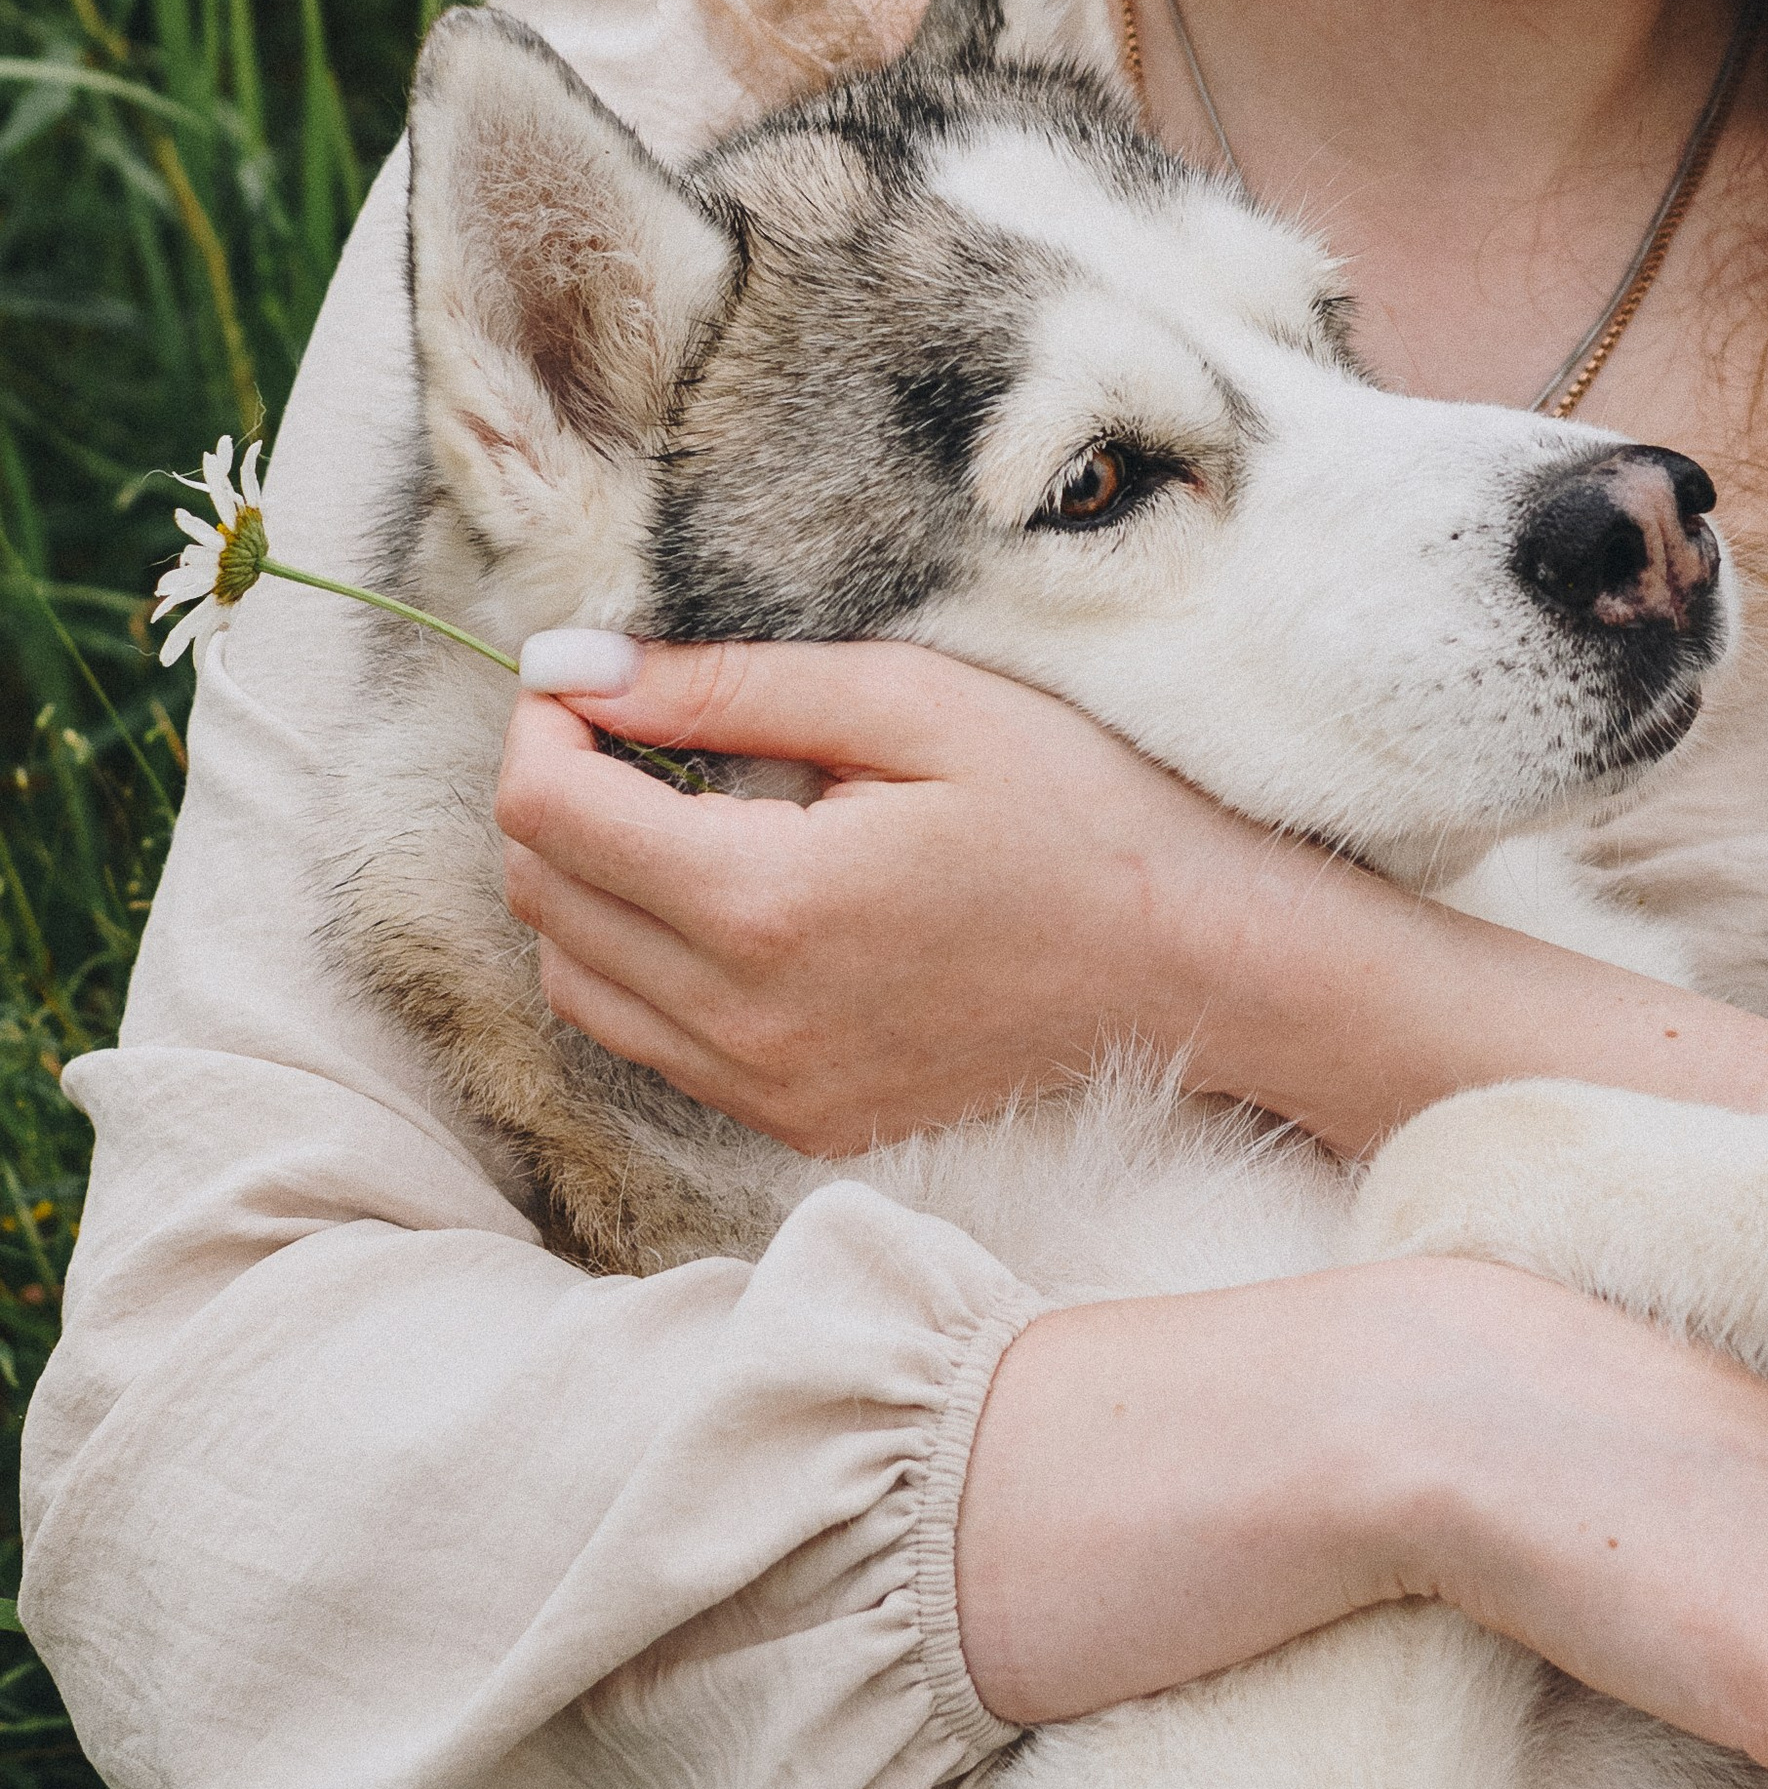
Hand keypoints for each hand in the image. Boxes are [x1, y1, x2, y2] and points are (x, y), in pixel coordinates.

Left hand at [494, 634, 1767, 1154]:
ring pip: (577, 984)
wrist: (1203, 969)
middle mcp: (741, 1021)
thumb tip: (571, 665)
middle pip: (543, 900)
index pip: (547, 813)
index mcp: (760, 904)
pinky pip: (652, 1045)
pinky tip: (721, 892)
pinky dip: (639, 962)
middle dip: (553, 795)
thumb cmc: (1080, 811)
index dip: (543, 722)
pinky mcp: (803, 1123)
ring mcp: (769, 1089)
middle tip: (627, 718)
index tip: (592, 670)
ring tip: (671, 799)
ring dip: (584, 885)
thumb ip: (727, 684)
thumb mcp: (914, 703)